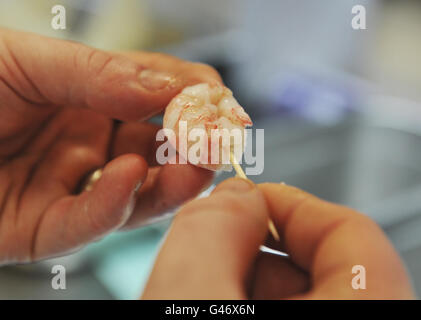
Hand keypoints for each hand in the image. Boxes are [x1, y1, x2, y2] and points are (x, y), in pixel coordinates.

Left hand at [0, 28, 220, 263]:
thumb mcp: (27, 61)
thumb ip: (100, 74)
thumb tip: (168, 84)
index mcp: (92, 100)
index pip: (157, 99)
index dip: (189, 96)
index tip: (217, 97)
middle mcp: (90, 145)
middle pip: (158, 149)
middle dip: (192, 144)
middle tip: (222, 138)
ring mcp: (72, 188)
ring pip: (136, 194)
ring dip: (171, 181)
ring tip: (197, 164)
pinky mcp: (44, 229)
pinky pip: (86, 223)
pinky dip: (113, 204)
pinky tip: (130, 174)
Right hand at [142, 178, 413, 298]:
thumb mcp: (191, 295)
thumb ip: (212, 228)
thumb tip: (233, 197)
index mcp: (365, 313)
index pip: (351, 232)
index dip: (288, 203)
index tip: (242, 199)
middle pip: (323, 268)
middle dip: (255, 248)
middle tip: (207, 251)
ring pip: (300, 299)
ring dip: (245, 284)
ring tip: (198, 289)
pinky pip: (288, 317)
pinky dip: (243, 306)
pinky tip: (213, 303)